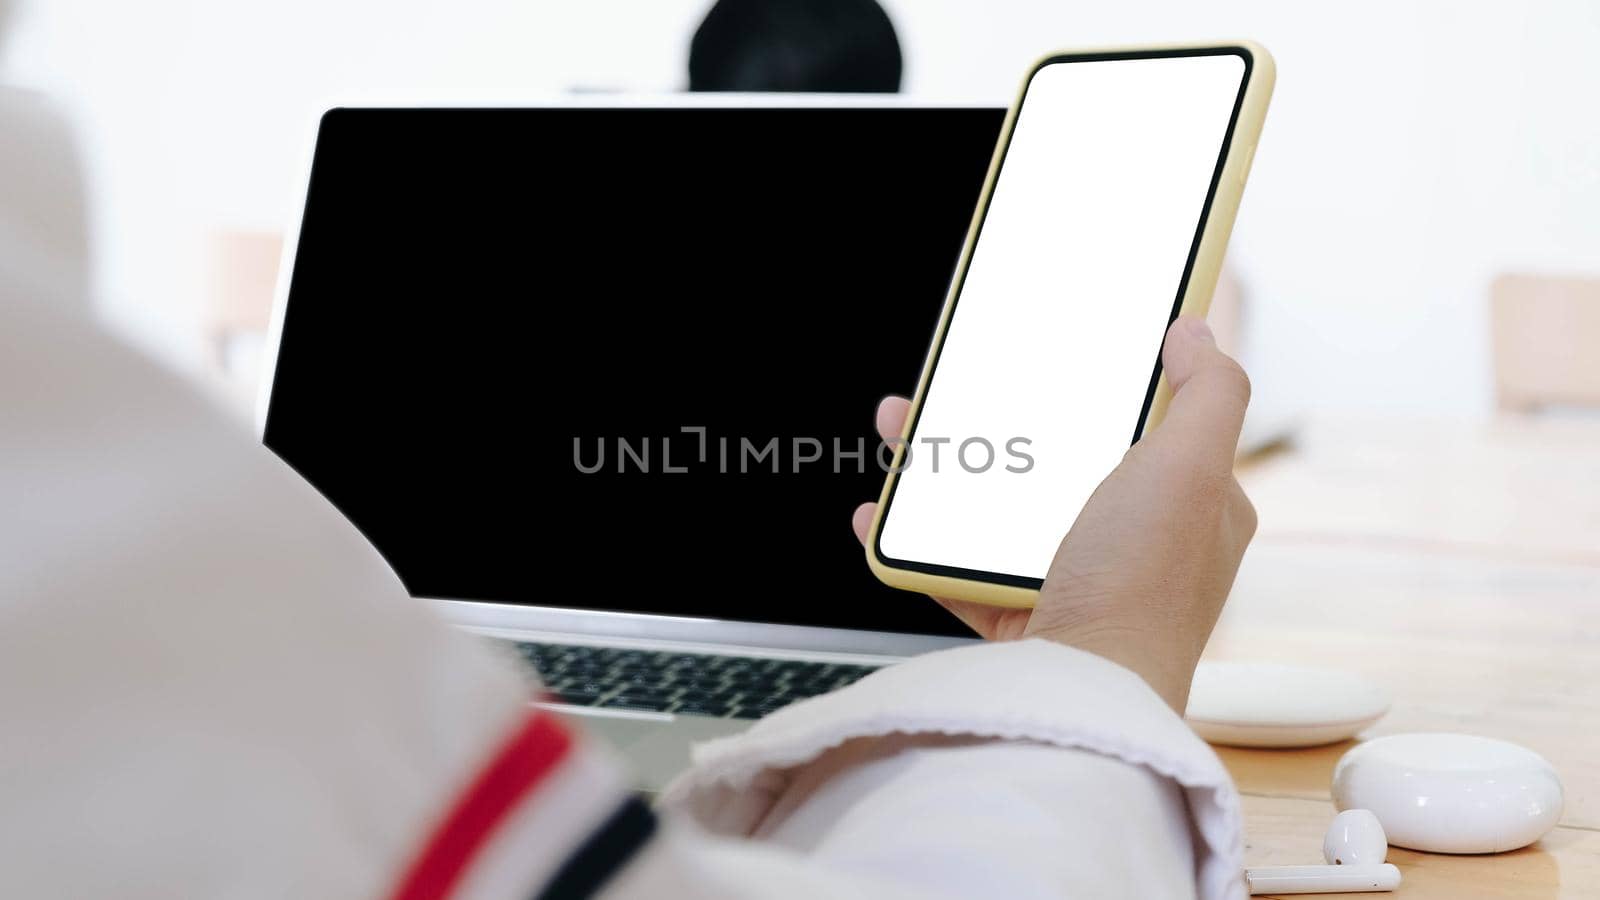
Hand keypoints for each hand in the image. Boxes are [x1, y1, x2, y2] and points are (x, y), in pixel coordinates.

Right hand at [852, 315, 1256, 709]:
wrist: (1079, 695)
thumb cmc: (1143, 588)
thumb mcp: (1193, 469)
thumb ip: (1210, 391)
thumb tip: (1196, 332)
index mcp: (1190, 507)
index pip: (1157, 426)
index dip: (1109, 384)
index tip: (1062, 349)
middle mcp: (1134, 542)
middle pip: (1062, 456)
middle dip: (1004, 414)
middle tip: (958, 383)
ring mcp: (1072, 578)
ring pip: (1001, 504)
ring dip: (945, 464)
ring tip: (902, 430)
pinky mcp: (1017, 614)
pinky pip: (957, 565)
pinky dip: (914, 538)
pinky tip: (879, 513)